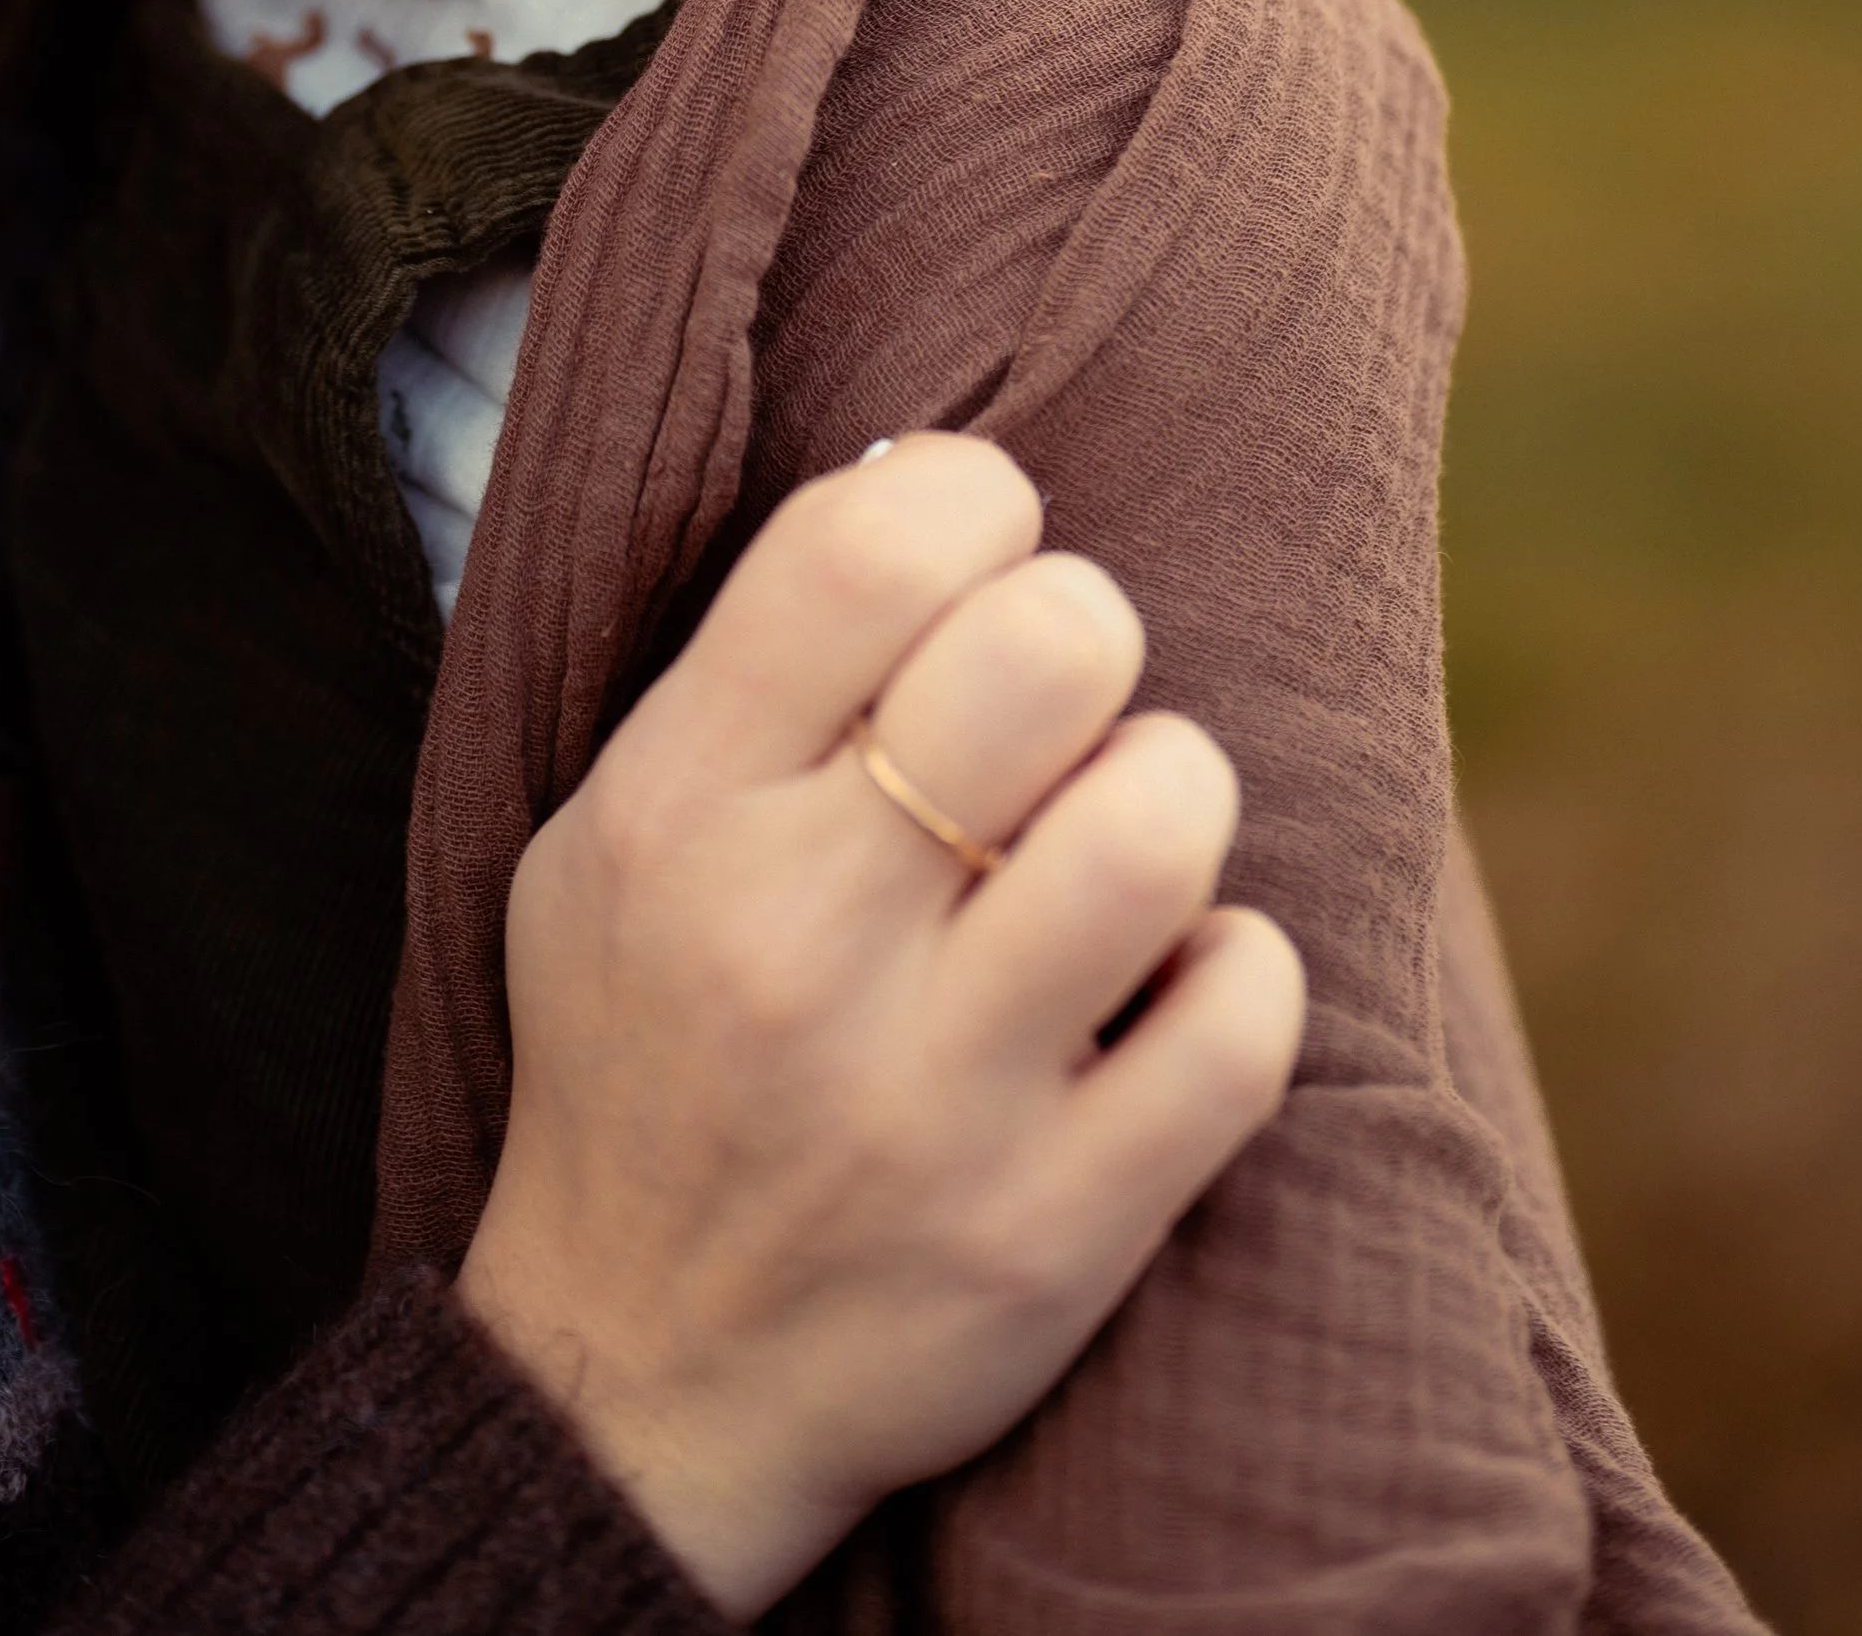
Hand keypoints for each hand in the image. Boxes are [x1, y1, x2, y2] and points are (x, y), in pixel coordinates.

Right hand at [456, 434, 1303, 1616]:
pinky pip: (1246, 1023)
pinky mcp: (1058, 1231)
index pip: (870, 543)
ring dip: (1172, 792)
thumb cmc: (649, 1047)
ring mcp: (936, 1097)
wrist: (639, 1381)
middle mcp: (799, 942)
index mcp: (681, 812)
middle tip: (1054, 704)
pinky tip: (1168, 982)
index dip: (972, 501)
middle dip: (1085, 633)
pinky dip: (1237, 972)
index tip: (976, 561)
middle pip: (1051, 647)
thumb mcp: (614, 831)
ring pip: (1163, 823)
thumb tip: (931, 481)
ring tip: (1117, 832)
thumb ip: (752, 667)